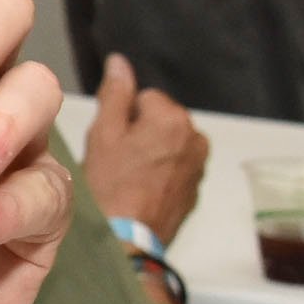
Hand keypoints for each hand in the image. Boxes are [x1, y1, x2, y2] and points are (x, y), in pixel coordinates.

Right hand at [82, 54, 208, 239]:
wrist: (127, 242)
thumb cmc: (110, 186)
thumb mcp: (103, 134)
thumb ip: (115, 94)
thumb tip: (120, 62)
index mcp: (173, 117)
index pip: (145, 98)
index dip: (123, 119)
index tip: (113, 144)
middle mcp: (196, 137)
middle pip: (161, 120)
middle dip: (141, 135)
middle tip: (118, 163)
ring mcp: (200, 166)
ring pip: (169, 145)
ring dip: (152, 154)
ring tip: (129, 179)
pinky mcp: (196, 190)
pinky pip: (177, 169)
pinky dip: (161, 175)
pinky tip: (141, 192)